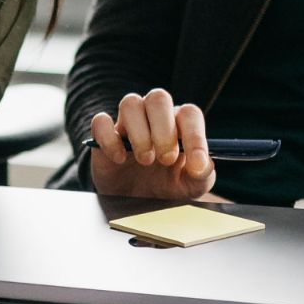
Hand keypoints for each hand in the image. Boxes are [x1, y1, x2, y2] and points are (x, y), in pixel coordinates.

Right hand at [87, 91, 215, 199]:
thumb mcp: (192, 185)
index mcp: (179, 123)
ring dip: (139, 133)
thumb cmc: (168, 186)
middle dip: (163, 130)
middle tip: (166, 160)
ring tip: (145, 160)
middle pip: (158, 98)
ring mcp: (127, 123)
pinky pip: (100, 122)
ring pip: (129, 103)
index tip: (195, 164)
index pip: (189, 114)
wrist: (136, 204)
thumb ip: (202, 174)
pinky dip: (109, 139)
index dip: (195, 136)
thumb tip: (201, 165)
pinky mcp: (103, 134)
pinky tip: (119, 159)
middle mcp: (154, 116)